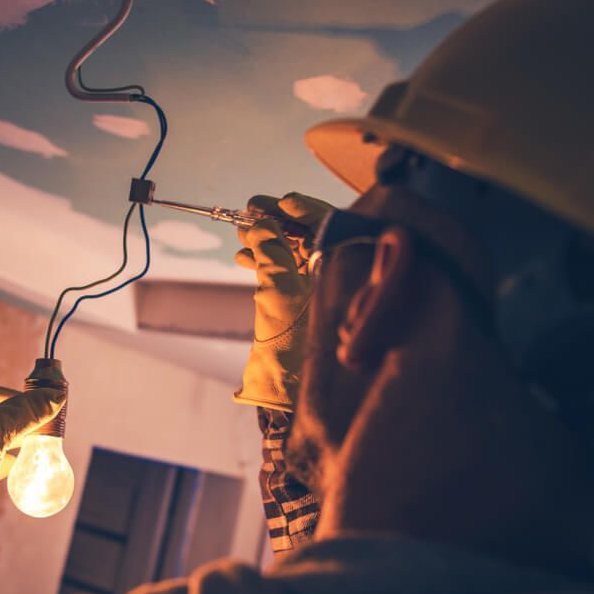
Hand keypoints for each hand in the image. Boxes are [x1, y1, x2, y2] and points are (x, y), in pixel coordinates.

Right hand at [233, 193, 332, 410]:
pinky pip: (292, 274)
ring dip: (270, 241)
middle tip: (251, 210)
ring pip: (301, 255)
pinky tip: (244, 256)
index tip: (279, 201)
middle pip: (316, 237)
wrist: (285, 391)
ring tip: (241, 232)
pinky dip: (270, 263)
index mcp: (352, 270)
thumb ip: (271, 250)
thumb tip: (262, 223)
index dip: (305, 209)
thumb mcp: (278, 289)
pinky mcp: (309, 306)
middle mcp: (346, 278)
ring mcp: (328, 293)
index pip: (334, 225)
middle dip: (281, 222)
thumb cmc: (292, 343)